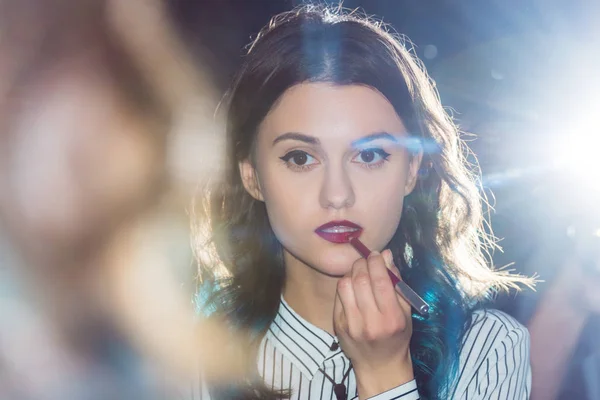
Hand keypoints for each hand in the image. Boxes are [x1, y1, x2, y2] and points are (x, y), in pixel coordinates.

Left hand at [333, 249, 413, 398]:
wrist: (379, 366)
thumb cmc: (397, 336)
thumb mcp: (406, 312)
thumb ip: (397, 283)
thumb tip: (386, 256)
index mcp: (392, 318)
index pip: (381, 281)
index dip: (377, 262)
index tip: (376, 254)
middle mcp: (371, 322)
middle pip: (361, 280)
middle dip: (363, 263)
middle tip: (367, 260)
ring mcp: (352, 325)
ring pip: (345, 285)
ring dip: (352, 273)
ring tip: (359, 272)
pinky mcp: (339, 325)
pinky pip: (338, 296)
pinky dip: (345, 286)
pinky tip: (352, 287)